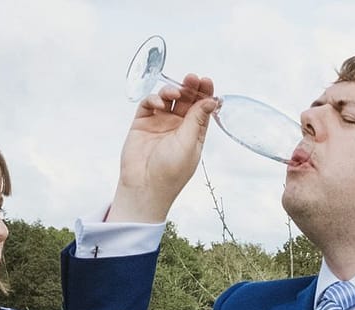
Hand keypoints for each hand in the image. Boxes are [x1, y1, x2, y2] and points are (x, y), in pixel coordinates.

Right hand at [110, 75, 218, 223]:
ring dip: (172, 92)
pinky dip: (154, 100)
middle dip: (189, 87)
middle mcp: (177, 127)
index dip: (204, 93)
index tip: (206, 81)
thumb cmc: (171, 171)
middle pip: (186, 100)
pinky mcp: (142, 123)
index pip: (201, 108)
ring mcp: (159, 124)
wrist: (144, 186)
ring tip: (174, 94)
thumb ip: (197, 119)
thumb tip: (211, 100)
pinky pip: (149, 104)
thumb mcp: (189, 144)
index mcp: (194, 133)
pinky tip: (159, 106)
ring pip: (167, 99)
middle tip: (192, 77)